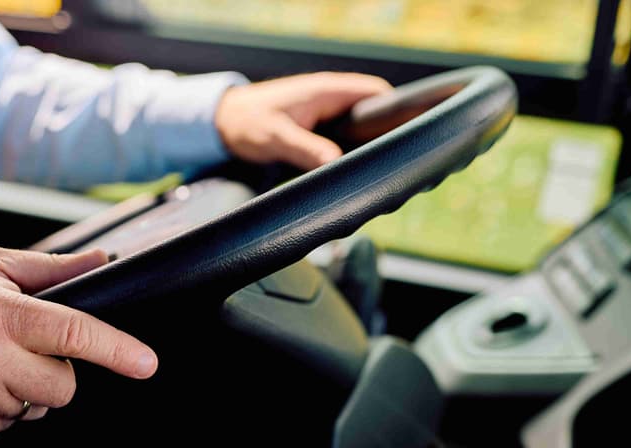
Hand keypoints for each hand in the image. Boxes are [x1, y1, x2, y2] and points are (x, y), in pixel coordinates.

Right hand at [0, 247, 155, 437]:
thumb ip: (49, 269)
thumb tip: (100, 261)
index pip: (73, 333)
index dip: (117, 350)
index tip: (146, 363)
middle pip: (63, 386)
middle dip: (58, 371)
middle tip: (26, 349)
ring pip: (35, 409)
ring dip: (24, 389)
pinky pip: (4, 425)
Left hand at [215, 72, 391, 170]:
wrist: (222, 122)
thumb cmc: (247, 122)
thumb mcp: (276, 137)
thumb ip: (307, 150)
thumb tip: (336, 165)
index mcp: (327, 91)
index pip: (378, 94)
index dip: (398, 113)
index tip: (408, 139)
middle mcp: (331, 99)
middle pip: (374, 114)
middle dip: (386, 135)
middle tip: (394, 165)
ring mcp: (325, 113)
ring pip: (360, 129)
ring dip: (368, 147)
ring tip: (378, 173)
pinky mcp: (317, 129)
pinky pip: (344, 139)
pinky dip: (351, 153)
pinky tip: (353, 173)